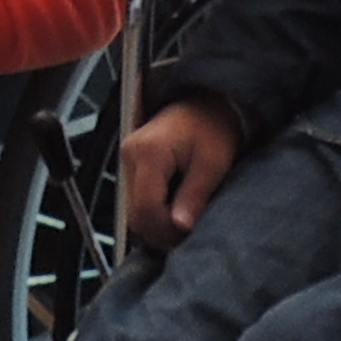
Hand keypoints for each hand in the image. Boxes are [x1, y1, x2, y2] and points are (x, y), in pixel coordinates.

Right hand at [119, 93, 245, 244]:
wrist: (206, 104)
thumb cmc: (213, 128)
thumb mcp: (212, 164)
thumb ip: (194, 195)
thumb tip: (180, 227)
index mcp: (149, 152)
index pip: (145, 207)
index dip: (165, 229)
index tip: (187, 235)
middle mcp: (130, 154)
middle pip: (135, 212)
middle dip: (160, 231)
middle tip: (187, 235)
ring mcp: (127, 159)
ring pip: (133, 210)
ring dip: (156, 223)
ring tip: (183, 223)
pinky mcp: (132, 164)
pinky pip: (136, 200)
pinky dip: (154, 212)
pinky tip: (174, 210)